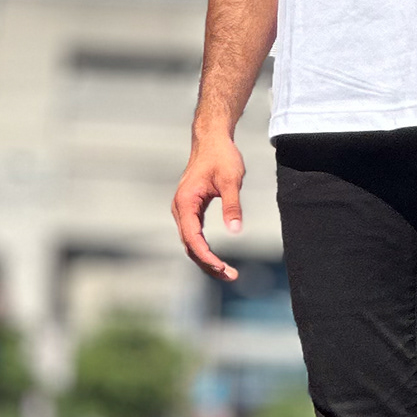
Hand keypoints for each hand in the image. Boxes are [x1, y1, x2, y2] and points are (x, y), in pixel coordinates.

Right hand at [172, 126, 245, 278]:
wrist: (212, 140)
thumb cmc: (222, 157)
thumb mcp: (231, 180)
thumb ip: (232, 206)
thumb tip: (236, 231)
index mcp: (186, 202)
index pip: (192, 238)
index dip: (206, 256)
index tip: (221, 268)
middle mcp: (180, 209)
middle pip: (190, 245)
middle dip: (208, 263)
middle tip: (230, 276)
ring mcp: (183, 210)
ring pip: (191, 243)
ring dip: (206, 259)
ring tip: (227, 273)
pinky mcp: (190, 210)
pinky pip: (194, 235)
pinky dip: (204, 249)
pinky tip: (217, 259)